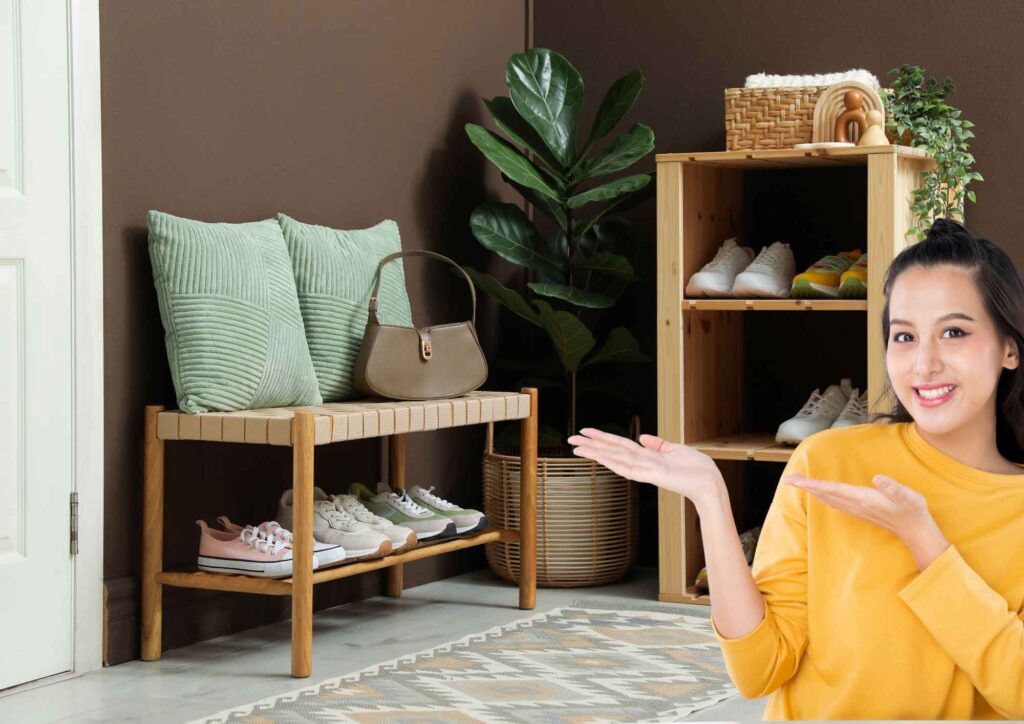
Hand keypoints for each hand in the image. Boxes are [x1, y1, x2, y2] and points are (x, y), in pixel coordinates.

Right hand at [568, 428, 724, 511]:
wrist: (711, 484)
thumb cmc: (698, 469)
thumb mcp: (677, 450)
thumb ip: (658, 444)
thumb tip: (642, 436)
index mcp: (648, 456)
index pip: (620, 445)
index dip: (603, 437)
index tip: (586, 431)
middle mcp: (642, 463)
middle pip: (612, 451)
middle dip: (592, 445)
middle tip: (570, 440)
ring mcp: (645, 470)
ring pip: (615, 458)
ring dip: (595, 452)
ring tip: (577, 447)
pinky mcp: (651, 475)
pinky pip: (627, 467)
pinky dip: (612, 461)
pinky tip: (599, 456)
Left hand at [780, 471, 932, 540]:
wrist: (916, 531)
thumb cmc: (912, 511)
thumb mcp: (907, 496)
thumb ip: (893, 488)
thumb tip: (878, 478)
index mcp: (862, 498)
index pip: (831, 489)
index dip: (812, 484)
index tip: (795, 480)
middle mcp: (855, 504)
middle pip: (824, 494)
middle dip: (805, 486)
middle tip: (787, 479)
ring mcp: (857, 509)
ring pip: (828, 498)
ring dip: (812, 490)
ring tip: (799, 483)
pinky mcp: (860, 510)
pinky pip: (835, 502)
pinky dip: (824, 495)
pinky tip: (821, 493)